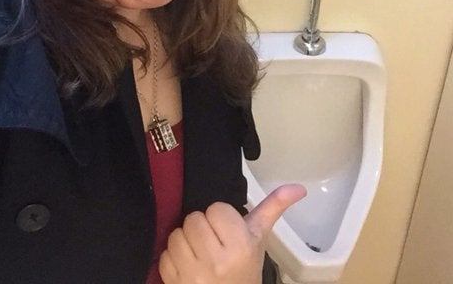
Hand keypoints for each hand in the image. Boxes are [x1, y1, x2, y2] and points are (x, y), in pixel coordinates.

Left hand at [158, 184, 305, 283]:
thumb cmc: (244, 272)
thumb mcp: (259, 240)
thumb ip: (273, 208)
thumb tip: (298, 188)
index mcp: (241, 246)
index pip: (216, 209)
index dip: (220, 219)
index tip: (227, 234)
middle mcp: (217, 261)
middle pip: (194, 219)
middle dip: (201, 229)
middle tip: (213, 245)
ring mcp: (193, 275)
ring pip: (177, 234)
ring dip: (185, 243)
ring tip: (200, 256)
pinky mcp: (174, 283)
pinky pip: (164, 255)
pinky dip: (173, 260)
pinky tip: (188, 268)